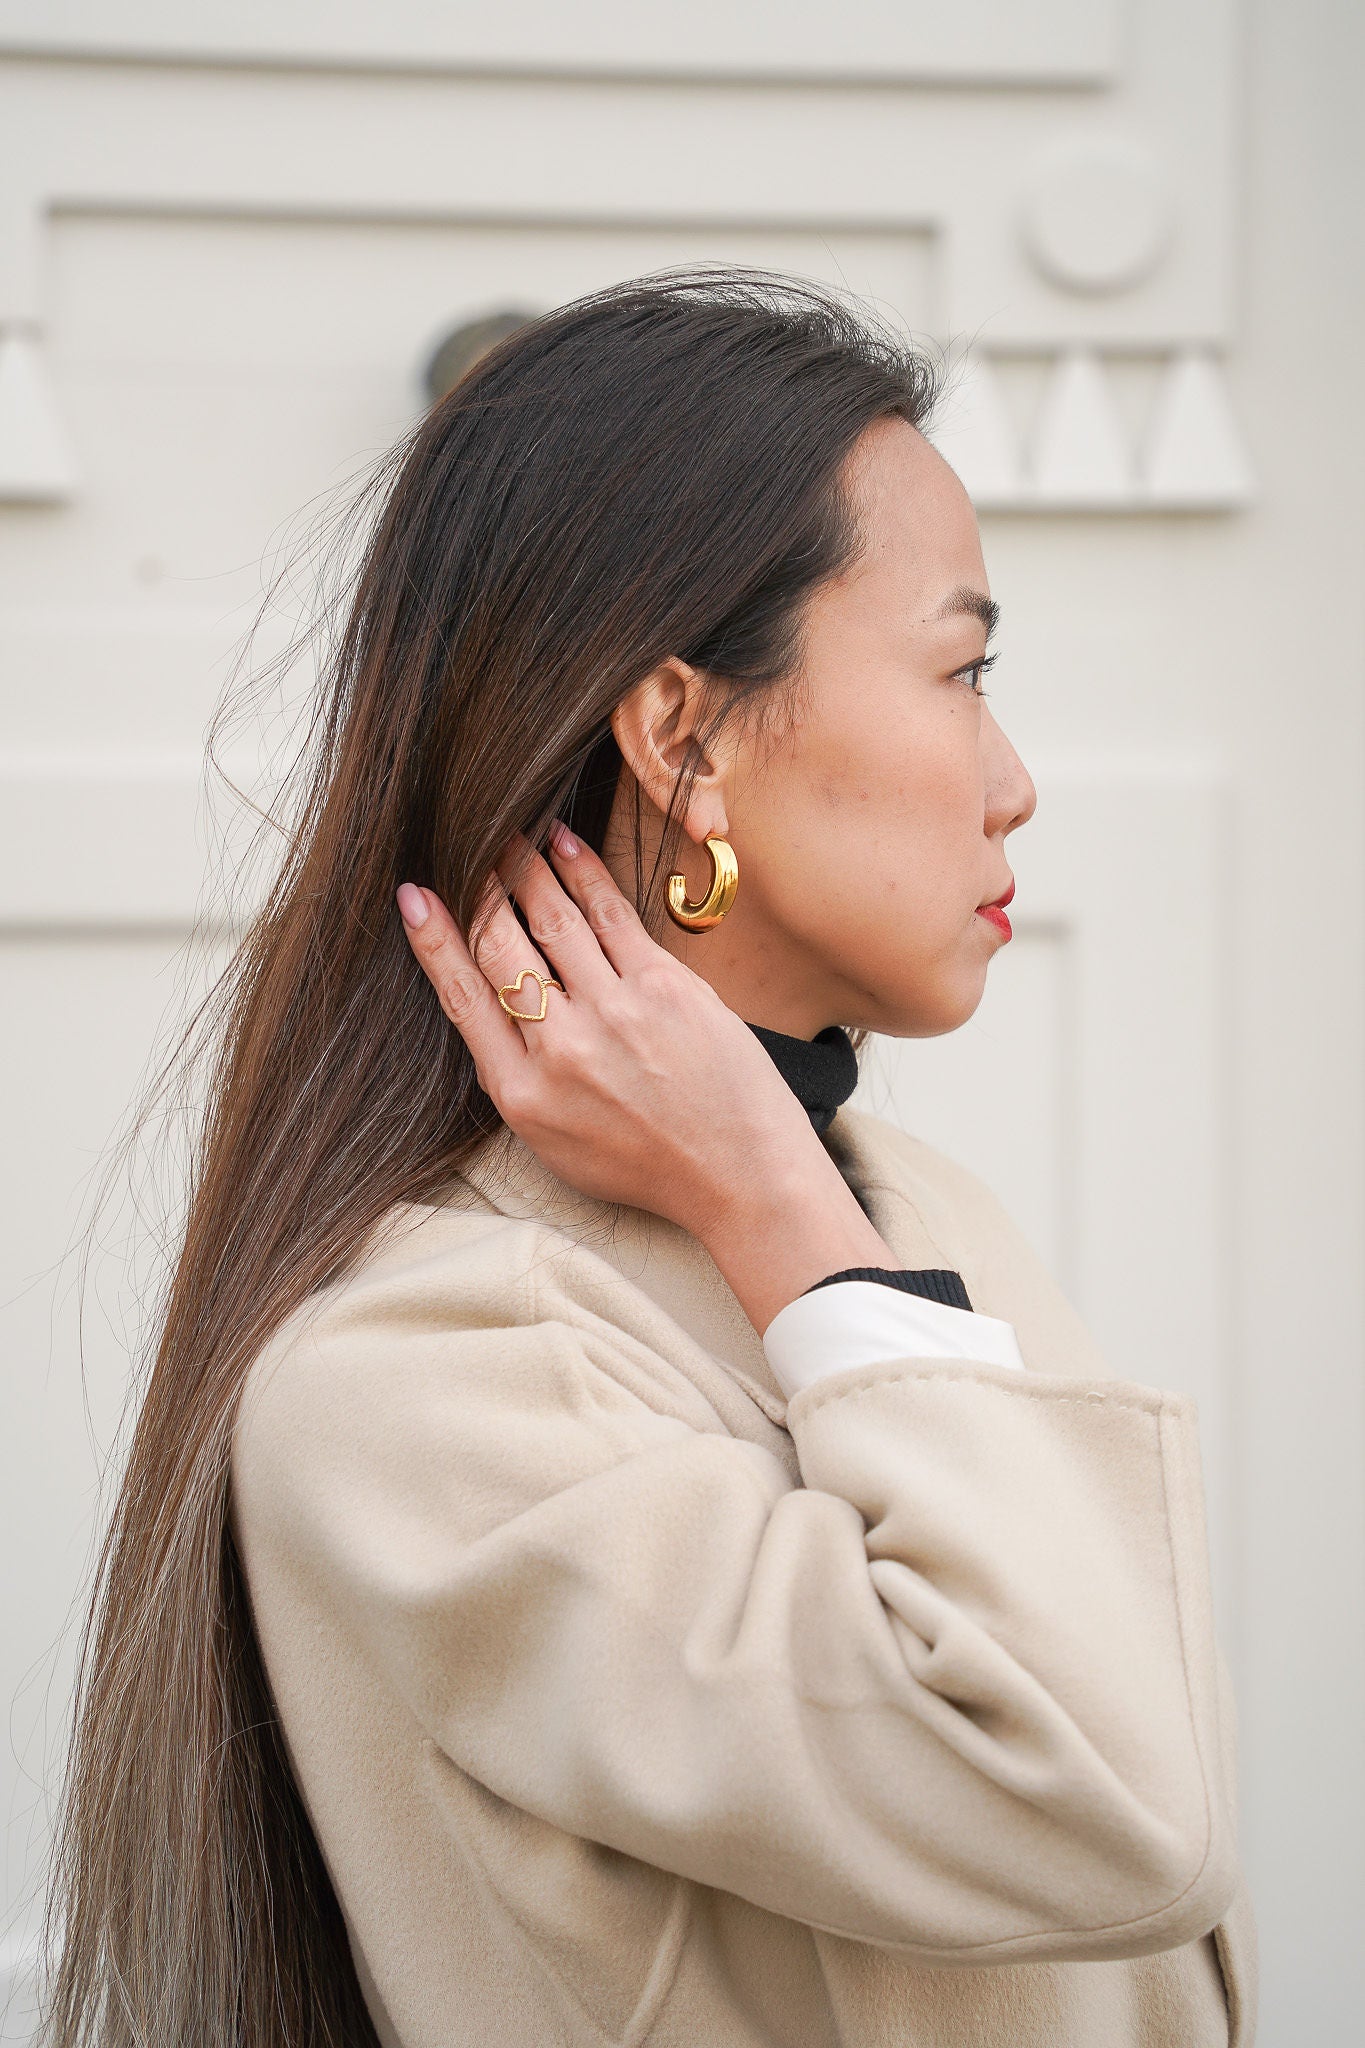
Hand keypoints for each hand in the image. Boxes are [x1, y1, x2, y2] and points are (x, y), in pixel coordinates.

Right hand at [396, 823, 897, 1331]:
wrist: (738, 1175)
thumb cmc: (649, 1164)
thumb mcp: (558, 1145)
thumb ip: (521, 1081)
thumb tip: (495, 1015)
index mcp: (524, 1095)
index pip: (463, 999)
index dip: (433, 941)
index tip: (413, 897)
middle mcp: (562, 1050)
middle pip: (502, 949)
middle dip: (479, 890)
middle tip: (464, 846)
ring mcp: (615, 1014)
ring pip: (554, 922)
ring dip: (526, 870)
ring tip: (509, 833)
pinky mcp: (665, 987)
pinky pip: (612, 916)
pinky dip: (583, 874)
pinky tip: (563, 845)